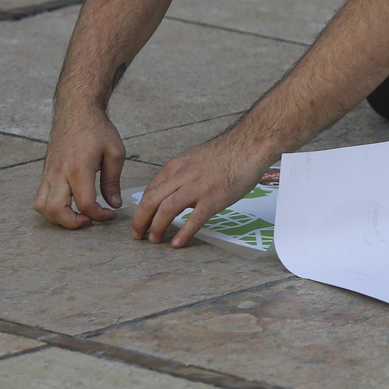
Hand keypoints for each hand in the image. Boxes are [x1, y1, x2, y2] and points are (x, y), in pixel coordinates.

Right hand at [33, 105, 126, 228]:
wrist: (76, 110)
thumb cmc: (97, 129)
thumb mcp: (115, 153)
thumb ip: (113, 181)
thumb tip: (114, 204)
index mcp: (79, 168)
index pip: (85, 204)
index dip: (99, 216)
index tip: (111, 214)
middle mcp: (59, 173)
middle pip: (55, 210)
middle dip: (73, 223)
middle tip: (90, 220)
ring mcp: (48, 173)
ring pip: (41, 207)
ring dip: (58, 218)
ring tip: (78, 215)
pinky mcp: (45, 172)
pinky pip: (40, 197)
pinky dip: (51, 208)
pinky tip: (69, 205)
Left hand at [133, 131, 273, 246]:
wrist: (249, 145)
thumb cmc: (228, 153)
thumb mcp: (195, 159)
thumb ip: (183, 176)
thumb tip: (177, 192)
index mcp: (175, 167)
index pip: (150, 191)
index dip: (142, 209)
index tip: (143, 220)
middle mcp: (181, 176)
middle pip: (150, 201)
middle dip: (140, 222)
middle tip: (138, 236)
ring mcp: (197, 188)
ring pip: (166, 210)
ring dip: (156, 228)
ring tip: (154, 241)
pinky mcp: (214, 198)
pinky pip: (194, 219)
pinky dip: (183, 233)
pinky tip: (177, 244)